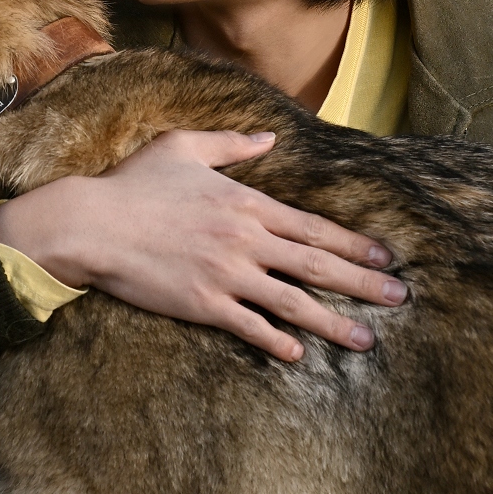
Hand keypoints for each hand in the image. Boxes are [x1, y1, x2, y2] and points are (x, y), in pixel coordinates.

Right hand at [0, 129, 405, 361]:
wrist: (92, 223)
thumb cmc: (133, 184)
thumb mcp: (184, 148)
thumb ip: (231, 145)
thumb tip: (268, 139)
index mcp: (246, 203)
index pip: (314, 226)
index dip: (354, 243)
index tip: (385, 256)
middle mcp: (245, 240)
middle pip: (317, 264)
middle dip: (364, 283)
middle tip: (400, 298)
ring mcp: (226, 275)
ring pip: (293, 302)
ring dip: (333, 323)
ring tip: (366, 340)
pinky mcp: (203, 304)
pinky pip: (250, 326)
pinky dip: (277, 341)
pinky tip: (299, 354)